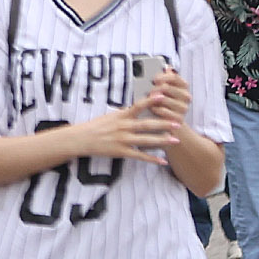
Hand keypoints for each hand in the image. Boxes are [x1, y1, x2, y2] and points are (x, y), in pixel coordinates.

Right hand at [57, 97, 179, 162]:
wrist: (80, 139)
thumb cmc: (95, 126)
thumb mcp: (109, 116)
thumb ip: (124, 114)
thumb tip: (137, 109)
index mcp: (121, 116)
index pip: (138, 106)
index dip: (151, 101)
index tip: (163, 97)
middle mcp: (123, 127)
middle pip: (147, 124)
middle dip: (164, 124)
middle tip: (178, 123)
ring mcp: (123, 140)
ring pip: (146, 140)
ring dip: (162, 140)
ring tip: (175, 140)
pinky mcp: (121, 151)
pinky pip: (139, 156)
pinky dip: (151, 159)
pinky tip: (162, 161)